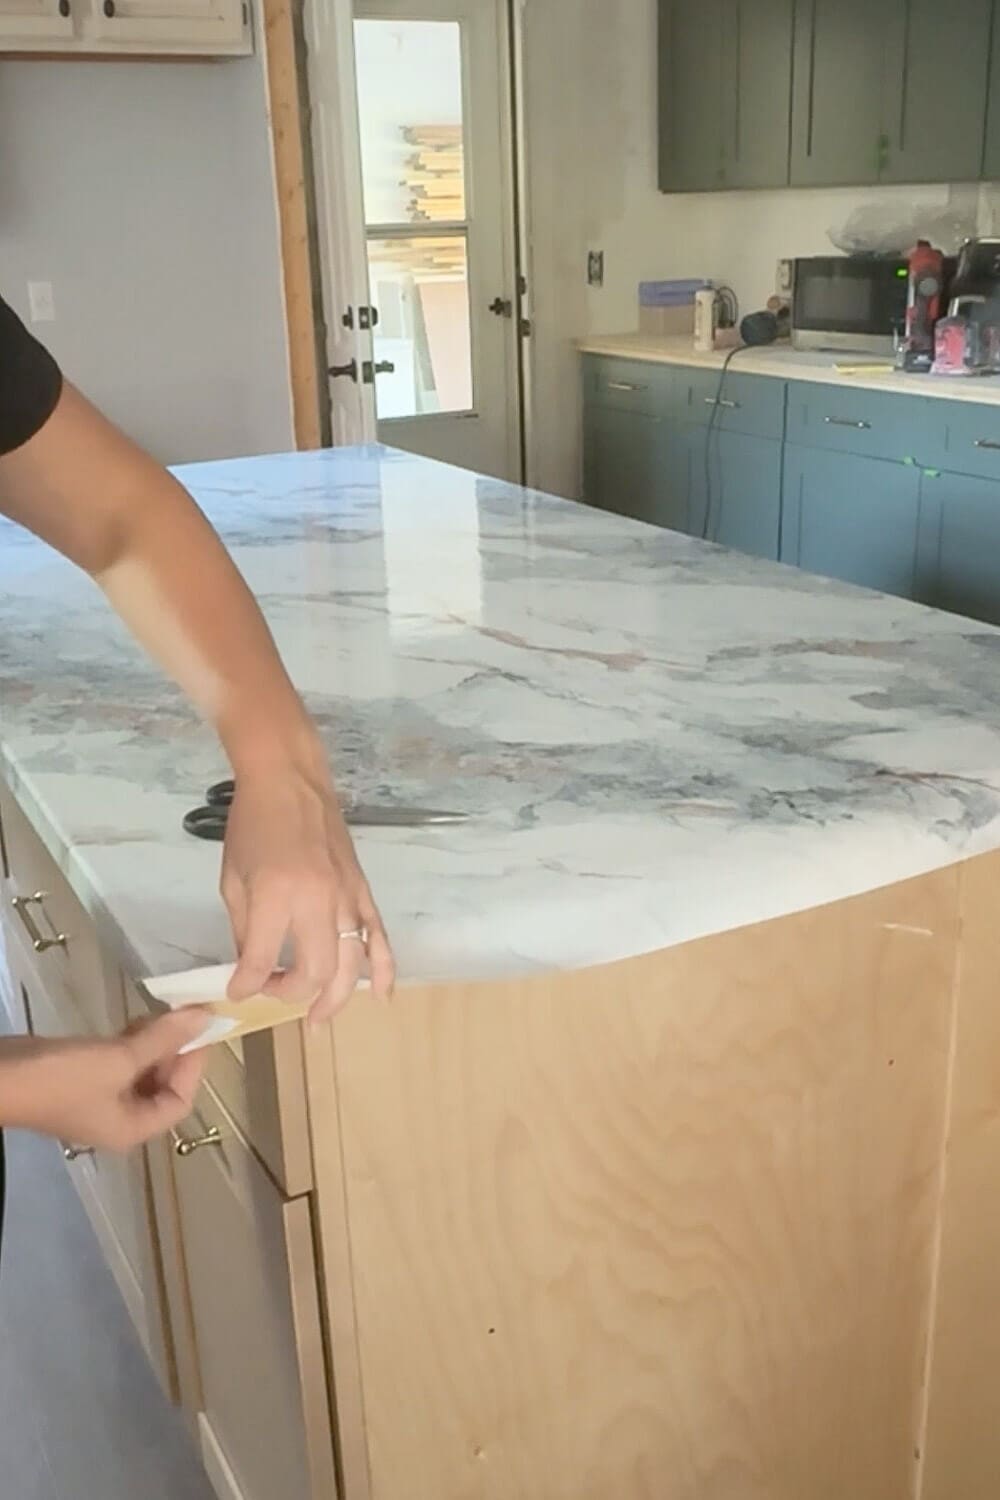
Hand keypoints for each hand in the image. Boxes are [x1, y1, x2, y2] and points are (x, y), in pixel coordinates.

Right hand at [0, 1010, 206, 1148]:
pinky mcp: (82, 1080)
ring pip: (141, 1072)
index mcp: (132, 1129)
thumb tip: (204, 1018)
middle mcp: (120, 1120)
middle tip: (182, 1016)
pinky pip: (119, 1064)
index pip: (180, 1101)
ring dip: (153, 1044)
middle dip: (175, 1052)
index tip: (201, 1028)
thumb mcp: (118, 1059)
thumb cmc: (62, 1079)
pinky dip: (131, 1044)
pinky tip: (133, 1021)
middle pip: (163, 1087)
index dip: (194, 1065)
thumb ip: (163, 1039)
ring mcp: (99, 1101)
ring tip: (160, 1014)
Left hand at [220, 759, 394, 1021]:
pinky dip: (384, 970)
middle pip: (313, 971)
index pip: (260, 962)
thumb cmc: (252, 824)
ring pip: (349, 963)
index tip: (237, 990)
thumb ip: (244, 927)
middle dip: (291, 995)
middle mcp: (316, 902)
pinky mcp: (363, 890)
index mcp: (275, 896)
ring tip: (318, 1019)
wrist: (289, 779)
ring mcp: (346, 897)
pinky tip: (380, 996)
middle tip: (275, 994)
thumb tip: (252, 965)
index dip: (245, 985)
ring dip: (334, 997)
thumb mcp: (232, 878)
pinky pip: (380, 937)